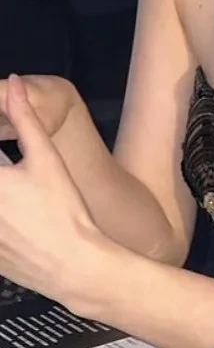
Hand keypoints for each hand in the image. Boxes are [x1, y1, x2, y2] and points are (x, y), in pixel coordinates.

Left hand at [0, 76, 100, 303]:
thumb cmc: (63, 209)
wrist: (73, 264)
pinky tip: (17, 212)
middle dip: (2, 160)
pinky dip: (3, 215)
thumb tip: (13, 84)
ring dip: (5, 187)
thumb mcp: (47, 159)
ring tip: (19, 185)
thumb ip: (26, 118)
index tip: (9, 150)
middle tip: (17, 168)